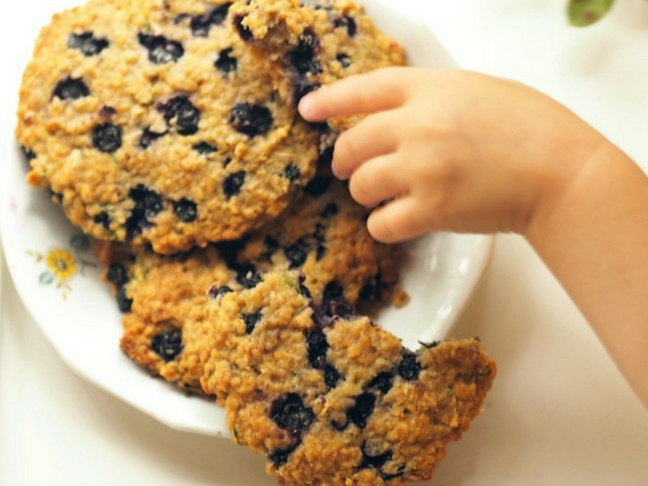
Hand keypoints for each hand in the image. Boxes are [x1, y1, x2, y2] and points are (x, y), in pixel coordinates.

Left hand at [298, 67, 604, 242]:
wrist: (561, 171)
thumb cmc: (532, 128)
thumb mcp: (478, 92)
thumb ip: (434, 100)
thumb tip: (398, 120)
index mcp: (430, 89)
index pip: (365, 90)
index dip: (331, 100)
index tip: (308, 110)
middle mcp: (417, 125)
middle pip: (353, 145)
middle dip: (345, 161)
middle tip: (349, 171)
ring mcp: (420, 167)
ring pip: (362, 186)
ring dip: (366, 195)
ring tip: (383, 198)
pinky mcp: (430, 208)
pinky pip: (381, 223)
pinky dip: (383, 225)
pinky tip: (398, 221)